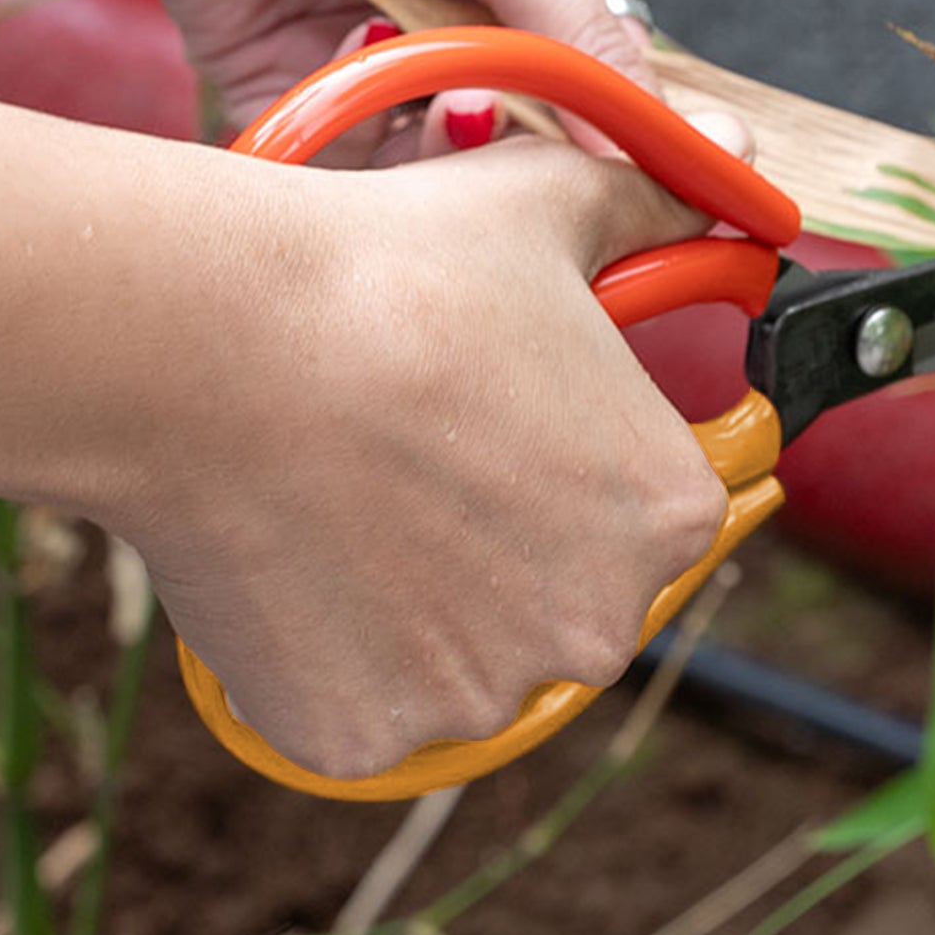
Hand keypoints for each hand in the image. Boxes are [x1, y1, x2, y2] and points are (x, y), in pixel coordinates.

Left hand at [101, 0, 646, 157]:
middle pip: (514, 130)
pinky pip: (333, 152)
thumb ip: (581, 40)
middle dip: (512, 136)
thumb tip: (650, 143)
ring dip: (435, 141)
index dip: (609, 127)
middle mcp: (462, 13)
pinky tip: (354, 59)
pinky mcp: (284, 76)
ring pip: (425, 157)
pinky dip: (354, 132)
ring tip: (437, 94)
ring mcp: (373, 48)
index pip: (600, 78)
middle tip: (496, 108)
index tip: (623, 164)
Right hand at [120, 135, 728, 780]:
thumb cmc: (394, 268)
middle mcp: (598, 628)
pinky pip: (358, 705)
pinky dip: (323, 652)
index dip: (571, 463)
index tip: (502, 424)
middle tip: (411, 459)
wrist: (216, 339)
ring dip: (411, 604)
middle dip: (499, 547)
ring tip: (339, 498)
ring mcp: (479, 697)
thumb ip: (656, 209)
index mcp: (667, 515)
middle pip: (558, 600)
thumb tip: (717, 192)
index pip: (647, 512)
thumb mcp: (554, 206)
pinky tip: (288, 557)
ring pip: (457, 660)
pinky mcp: (364, 742)